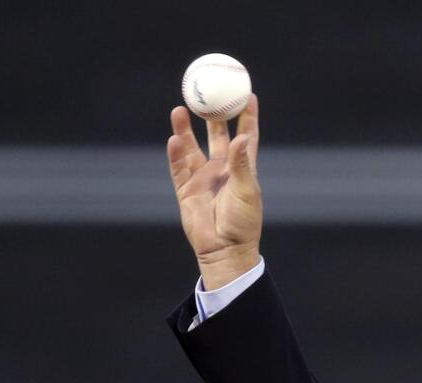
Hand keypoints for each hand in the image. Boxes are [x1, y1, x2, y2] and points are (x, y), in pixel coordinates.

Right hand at [166, 94, 262, 289]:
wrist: (224, 249)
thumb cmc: (243, 222)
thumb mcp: (247, 191)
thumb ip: (241, 164)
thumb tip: (241, 137)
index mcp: (242, 168)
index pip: (246, 136)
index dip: (247, 116)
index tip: (247, 94)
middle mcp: (221, 169)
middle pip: (216, 135)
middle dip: (212, 114)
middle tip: (207, 93)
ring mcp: (202, 178)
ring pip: (192, 147)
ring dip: (186, 129)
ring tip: (180, 108)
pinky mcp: (186, 189)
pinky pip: (178, 166)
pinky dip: (176, 153)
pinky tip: (173, 138)